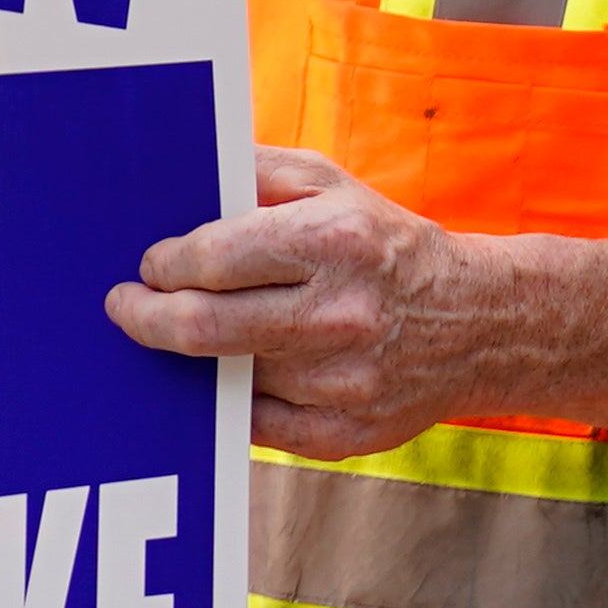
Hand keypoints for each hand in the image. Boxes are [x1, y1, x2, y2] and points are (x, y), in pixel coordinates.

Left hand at [108, 146, 501, 461]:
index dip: (163, 265)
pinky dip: (232, 400)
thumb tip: (174, 179)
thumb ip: (251, 172)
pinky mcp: (346, 434)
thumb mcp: (328, 184)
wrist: (482, 323)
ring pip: (227, 375)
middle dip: (145, 317)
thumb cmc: (385, 245)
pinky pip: (255, 424)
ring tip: (181, 333)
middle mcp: (341, 314)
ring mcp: (344, 382)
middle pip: (202, 326)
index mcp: (334, 242)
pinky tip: (228, 374)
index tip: (148, 266)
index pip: (211, 259)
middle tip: (125, 307)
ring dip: (192, 357)